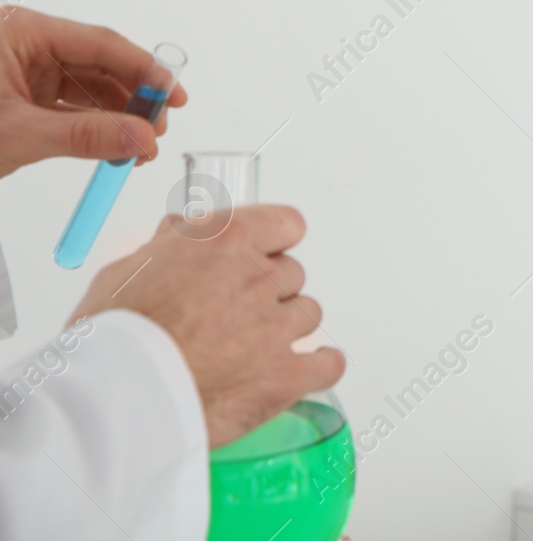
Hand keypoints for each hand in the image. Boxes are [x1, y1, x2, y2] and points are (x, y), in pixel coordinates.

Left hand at [0, 7, 188, 177]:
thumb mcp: (17, 132)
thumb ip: (82, 135)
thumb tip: (142, 138)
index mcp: (23, 32)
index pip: (100, 44)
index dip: (143, 69)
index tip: (173, 95)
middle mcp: (29, 46)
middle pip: (100, 66)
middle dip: (134, 99)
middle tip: (158, 128)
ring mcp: (27, 72)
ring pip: (90, 89)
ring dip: (119, 118)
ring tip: (141, 146)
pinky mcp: (26, 97)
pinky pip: (72, 107)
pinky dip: (95, 128)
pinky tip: (117, 145)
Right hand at [69, 205, 344, 447]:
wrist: (118, 399)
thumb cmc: (115, 336)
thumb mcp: (127, 272)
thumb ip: (166, 247)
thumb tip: (180, 231)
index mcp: (226, 241)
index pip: (285, 223)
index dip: (273, 240)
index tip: (263, 252)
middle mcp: (259, 278)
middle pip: (291, 273)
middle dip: (268, 290)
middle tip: (235, 311)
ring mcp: (277, 327)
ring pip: (308, 314)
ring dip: (287, 327)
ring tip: (251, 347)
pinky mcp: (285, 375)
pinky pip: (328, 364)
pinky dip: (320, 367)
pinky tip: (306, 369)